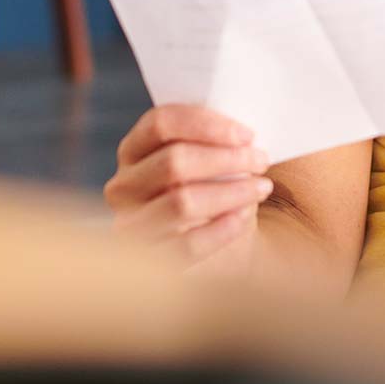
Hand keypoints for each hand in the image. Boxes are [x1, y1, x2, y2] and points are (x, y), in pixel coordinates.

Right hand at [104, 103, 274, 270]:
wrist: (213, 239)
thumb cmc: (213, 186)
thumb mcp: (208, 158)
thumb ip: (216, 139)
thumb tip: (245, 133)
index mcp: (134, 149)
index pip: (160, 123)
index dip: (206, 124)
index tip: (247, 134)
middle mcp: (123, 186)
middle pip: (173, 162)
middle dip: (225, 159)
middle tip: (261, 160)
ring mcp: (131, 225)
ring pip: (182, 203)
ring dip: (231, 192)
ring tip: (261, 188)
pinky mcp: (149, 260)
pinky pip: (188, 244)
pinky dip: (222, 228)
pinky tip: (243, 217)